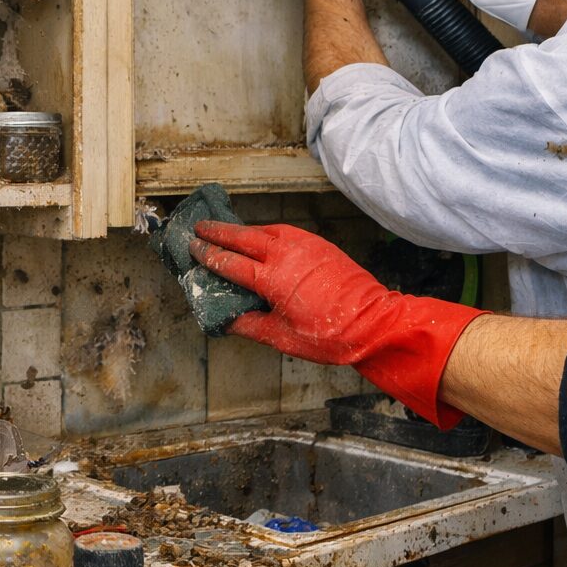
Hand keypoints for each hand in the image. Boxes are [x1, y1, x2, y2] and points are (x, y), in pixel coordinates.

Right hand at [189, 220, 485, 427]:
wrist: (375, 323)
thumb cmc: (329, 336)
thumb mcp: (282, 339)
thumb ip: (250, 326)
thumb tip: (227, 320)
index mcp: (272, 279)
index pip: (230, 263)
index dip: (208, 255)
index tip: (192, 248)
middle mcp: (285, 255)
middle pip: (242, 237)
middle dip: (218, 231)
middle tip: (198, 227)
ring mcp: (304, 246)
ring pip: (264, 230)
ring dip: (242, 229)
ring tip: (226, 231)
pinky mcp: (319, 244)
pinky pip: (285, 231)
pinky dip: (266, 231)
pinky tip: (262, 236)